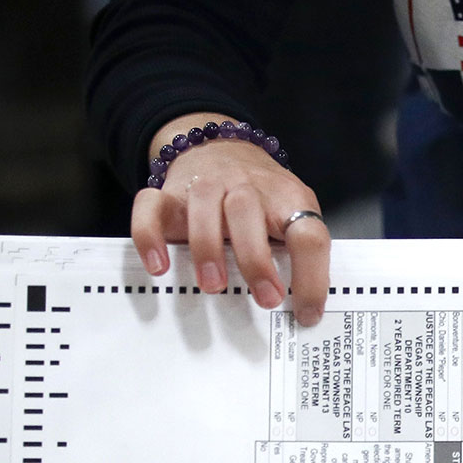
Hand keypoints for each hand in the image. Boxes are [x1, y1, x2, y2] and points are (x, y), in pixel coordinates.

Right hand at [130, 113, 329, 326]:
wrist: (225, 149)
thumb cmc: (264, 198)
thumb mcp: (293, 216)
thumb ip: (298, 253)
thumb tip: (303, 307)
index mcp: (287, 198)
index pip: (308, 233)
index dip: (312, 277)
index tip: (306, 313)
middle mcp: (246, 186)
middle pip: (248, 210)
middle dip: (256, 259)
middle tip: (265, 298)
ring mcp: (206, 185)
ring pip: (204, 203)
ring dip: (208, 248)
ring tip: (214, 285)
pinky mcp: (169, 193)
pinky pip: (150, 205)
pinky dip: (150, 236)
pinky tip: (159, 266)